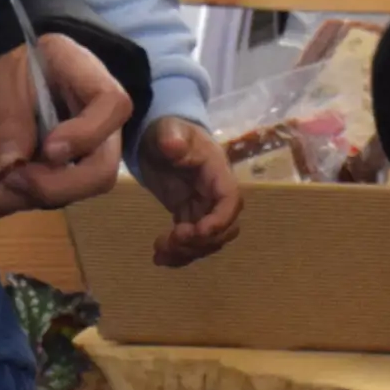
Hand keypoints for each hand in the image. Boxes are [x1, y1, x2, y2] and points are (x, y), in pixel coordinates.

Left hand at [0, 34, 130, 221]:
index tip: (49, 149)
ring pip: (76, 192)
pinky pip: (51, 197)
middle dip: (55, 186)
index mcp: (89, 76)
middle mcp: (101, 121)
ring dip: (28, 199)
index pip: (113, 105)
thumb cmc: (15, 63)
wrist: (13, 74)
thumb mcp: (3, 76)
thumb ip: (10, 116)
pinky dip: (16, 202)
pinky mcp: (67, 172)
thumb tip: (10, 167)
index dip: (87, 134)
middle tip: (9, 181)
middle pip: (102, 168)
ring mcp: (87, 151)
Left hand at [137, 118, 243, 266]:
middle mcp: (215, 193)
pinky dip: (178, 254)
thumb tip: (173, 146)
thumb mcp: (168, 130)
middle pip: (223, 228)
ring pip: (207, 240)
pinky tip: (159, 259)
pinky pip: (191, 241)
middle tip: (171, 240)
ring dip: (187, 252)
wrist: (159, 137)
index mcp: (217, 172)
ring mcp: (202, 207)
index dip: (220, 220)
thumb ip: (173, 137)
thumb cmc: (167, 130)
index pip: (231, 200)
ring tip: (160, 251)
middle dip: (200, 241)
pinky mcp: (188, 215)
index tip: (196, 231)